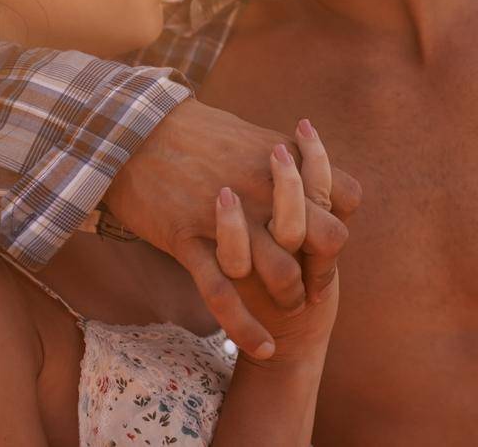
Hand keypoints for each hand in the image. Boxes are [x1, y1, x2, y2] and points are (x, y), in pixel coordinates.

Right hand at [103, 98, 359, 359]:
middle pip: (326, 237)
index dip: (344, 219)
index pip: (346, 195)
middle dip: (325, 268)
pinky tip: (262, 346)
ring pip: (281, 271)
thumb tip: (311, 171)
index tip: (327, 244)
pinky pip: (223, 293)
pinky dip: (247, 327)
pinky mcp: (189, 239)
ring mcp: (228, 216)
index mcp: (282, 158)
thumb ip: (284, 157)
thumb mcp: (250, 134)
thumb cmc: (193, 132)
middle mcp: (264, 188)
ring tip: (286, 307)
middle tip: (313, 285)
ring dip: (290, 297)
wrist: (131, 130)